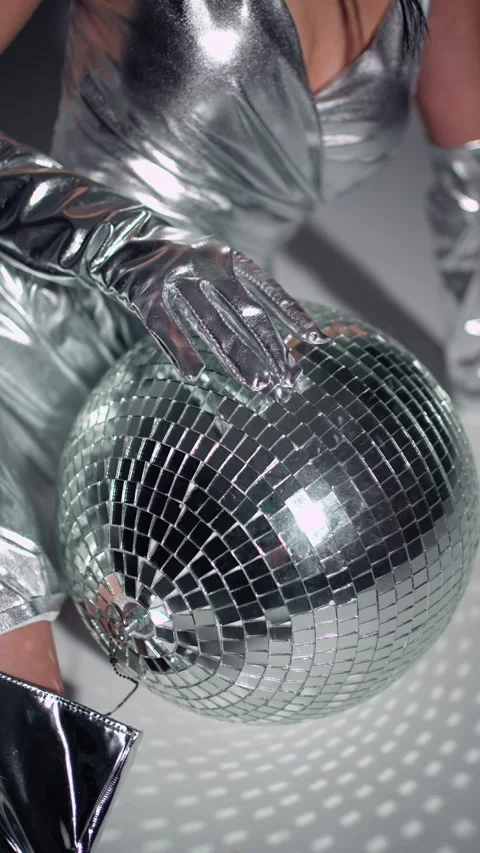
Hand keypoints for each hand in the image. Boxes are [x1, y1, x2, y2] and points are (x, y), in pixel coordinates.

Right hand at [95, 230, 326, 390]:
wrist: (121, 238)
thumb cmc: (179, 260)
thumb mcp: (215, 263)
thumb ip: (243, 292)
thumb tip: (278, 332)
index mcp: (228, 256)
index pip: (268, 289)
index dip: (293, 315)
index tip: (317, 341)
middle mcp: (205, 265)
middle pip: (244, 313)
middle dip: (270, 348)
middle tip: (290, 380)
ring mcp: (175, 281)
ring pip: (211, 326)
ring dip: (236, 358)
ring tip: (259, 386)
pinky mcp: (145, 297)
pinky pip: (167, 329)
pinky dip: (181, 351)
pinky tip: (196, 376)